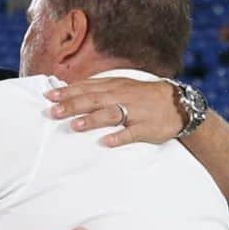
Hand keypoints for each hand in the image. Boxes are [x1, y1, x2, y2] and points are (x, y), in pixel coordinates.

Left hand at [46, 77, 187, 147]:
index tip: (49, 96)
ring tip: (75, 125)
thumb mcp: (122, 87)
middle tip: (54, 111)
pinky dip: (118, 137)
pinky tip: (105, 142)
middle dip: (73, 105)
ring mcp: (135, 112)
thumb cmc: (143, 96)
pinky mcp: (145, 128)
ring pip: (111, 114)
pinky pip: (131, 133)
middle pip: (94, 100)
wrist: (179, 104)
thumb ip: (98, 89)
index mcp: (116, 86)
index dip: (68, 92)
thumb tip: (71, 91)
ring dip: (93, 119)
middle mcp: (123, 97)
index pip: (88, 87)